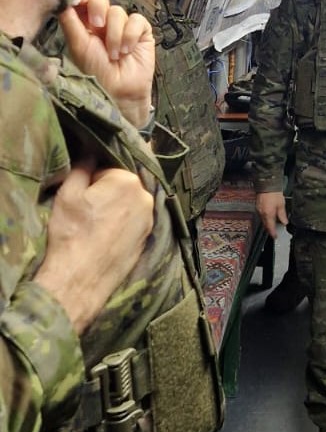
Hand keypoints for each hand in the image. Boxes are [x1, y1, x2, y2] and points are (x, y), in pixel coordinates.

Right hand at [35, 161, 153, 333]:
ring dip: (114, 208)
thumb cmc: (72, 233)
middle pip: (122, 186)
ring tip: (95, 225)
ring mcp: (149, 220)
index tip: (82, 195)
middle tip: (88, 211)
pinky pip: (133, 222)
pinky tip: (105, 236)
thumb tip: (90, 154)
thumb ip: (82, 167)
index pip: (107, 168)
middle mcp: (145, 198)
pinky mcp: (147, 239)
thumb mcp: (68, 193)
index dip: (91, 180)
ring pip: (128, 204)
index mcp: (128, 181)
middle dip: (106, 193)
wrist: (81, 277)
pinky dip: (121, 224)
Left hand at [59, 0, 155, 126]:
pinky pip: (136, 20)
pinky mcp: (141, 31)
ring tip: (114, 55)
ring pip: (118, 11)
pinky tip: (128, 51)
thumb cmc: (95, 72)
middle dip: (98, 6)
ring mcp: (122, 24)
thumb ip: (70, 19)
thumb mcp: (77, 45)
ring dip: (114, 35)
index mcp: (83, 20)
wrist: (119, 92)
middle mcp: (102, 18)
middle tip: (97, 25)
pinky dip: (130, 36)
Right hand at [256, 190, 288, 238]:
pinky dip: (265, 218)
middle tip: (274, 233)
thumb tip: (284, 222)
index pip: (270, 227)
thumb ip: (282, 215)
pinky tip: (269, 217)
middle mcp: (262, 214)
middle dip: (270, 230)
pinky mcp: (258, 207)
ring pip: (263, 220)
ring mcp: (259, 210)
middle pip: (266, 225)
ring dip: (267, 224)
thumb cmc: (274, 193)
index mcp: (268, 214)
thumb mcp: (281, 205)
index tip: (275, 237)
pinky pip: (261, 216)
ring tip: (272, 226)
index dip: (273, 233)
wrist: (267, 185)